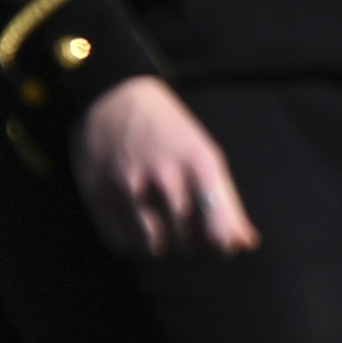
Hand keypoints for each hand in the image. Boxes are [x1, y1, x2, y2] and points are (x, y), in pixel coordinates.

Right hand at [73, 75, 261, 257]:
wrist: (113, 95)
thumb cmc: (169, 132)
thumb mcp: (204, 156)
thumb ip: (227, 203)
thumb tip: (245, 245)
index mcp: (198, 164)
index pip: (217, 232)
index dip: (219, 245)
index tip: (216, 243)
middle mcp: (163, 176)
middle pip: (185, 243)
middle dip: (187, 242)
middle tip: (181, 226)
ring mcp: (127, 184)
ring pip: (152, 247)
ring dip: (157, 244)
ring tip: (156, 226)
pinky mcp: (96, 191)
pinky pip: (121, 243)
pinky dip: (130, 241)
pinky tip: (132, 221)